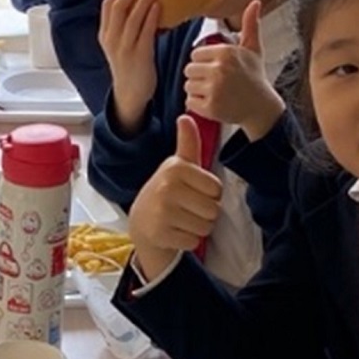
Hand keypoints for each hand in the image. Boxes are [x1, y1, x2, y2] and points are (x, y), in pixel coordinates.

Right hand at [99, 0, 160, 131]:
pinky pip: (145, 30)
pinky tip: (159, 6)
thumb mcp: (119, 43)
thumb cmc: (129, 65)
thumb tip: (140, 0)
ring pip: (131, 16)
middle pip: (117, 6)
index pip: (107, 5)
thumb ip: (125, 24)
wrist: (130, 93)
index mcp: (104, 35)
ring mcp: (124, 48)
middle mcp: (111, 40)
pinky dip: (152, 15)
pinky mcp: (139, 55)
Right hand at [126, 114, 223, 278]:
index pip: (217, 189)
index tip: (192, 193)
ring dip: (198, 228)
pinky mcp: (161, 234)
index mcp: (176, 169)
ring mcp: (162, 212)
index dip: (209, 194)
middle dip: (205, 214)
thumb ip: (187, 144)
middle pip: (214, 209)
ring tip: (181, 221)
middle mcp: (167, 188)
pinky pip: (193, 241)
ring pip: (206, 227)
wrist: (141, 223)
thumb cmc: (167, 193)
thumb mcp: (177, 167)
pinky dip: (187, 241)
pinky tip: (174, 233)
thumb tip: (186, 116)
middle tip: (187, 210)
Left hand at [183, 1, 282, 139]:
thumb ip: (250, 25)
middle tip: (215, 82)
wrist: (261, 106)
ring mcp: (214, 89)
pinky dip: (198, 104)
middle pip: (189, 70)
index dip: (203, 62)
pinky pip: (189, 102)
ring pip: (188, 85)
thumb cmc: (255, 76)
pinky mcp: (210, 107)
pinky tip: (213, 102)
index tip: (216, 68)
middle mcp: (219, 69)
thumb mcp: (253, 49)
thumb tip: (255, 2)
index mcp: (226, 52)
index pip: (195, 54)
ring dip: (197, 90)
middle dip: (198, 76)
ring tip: (215, 92)